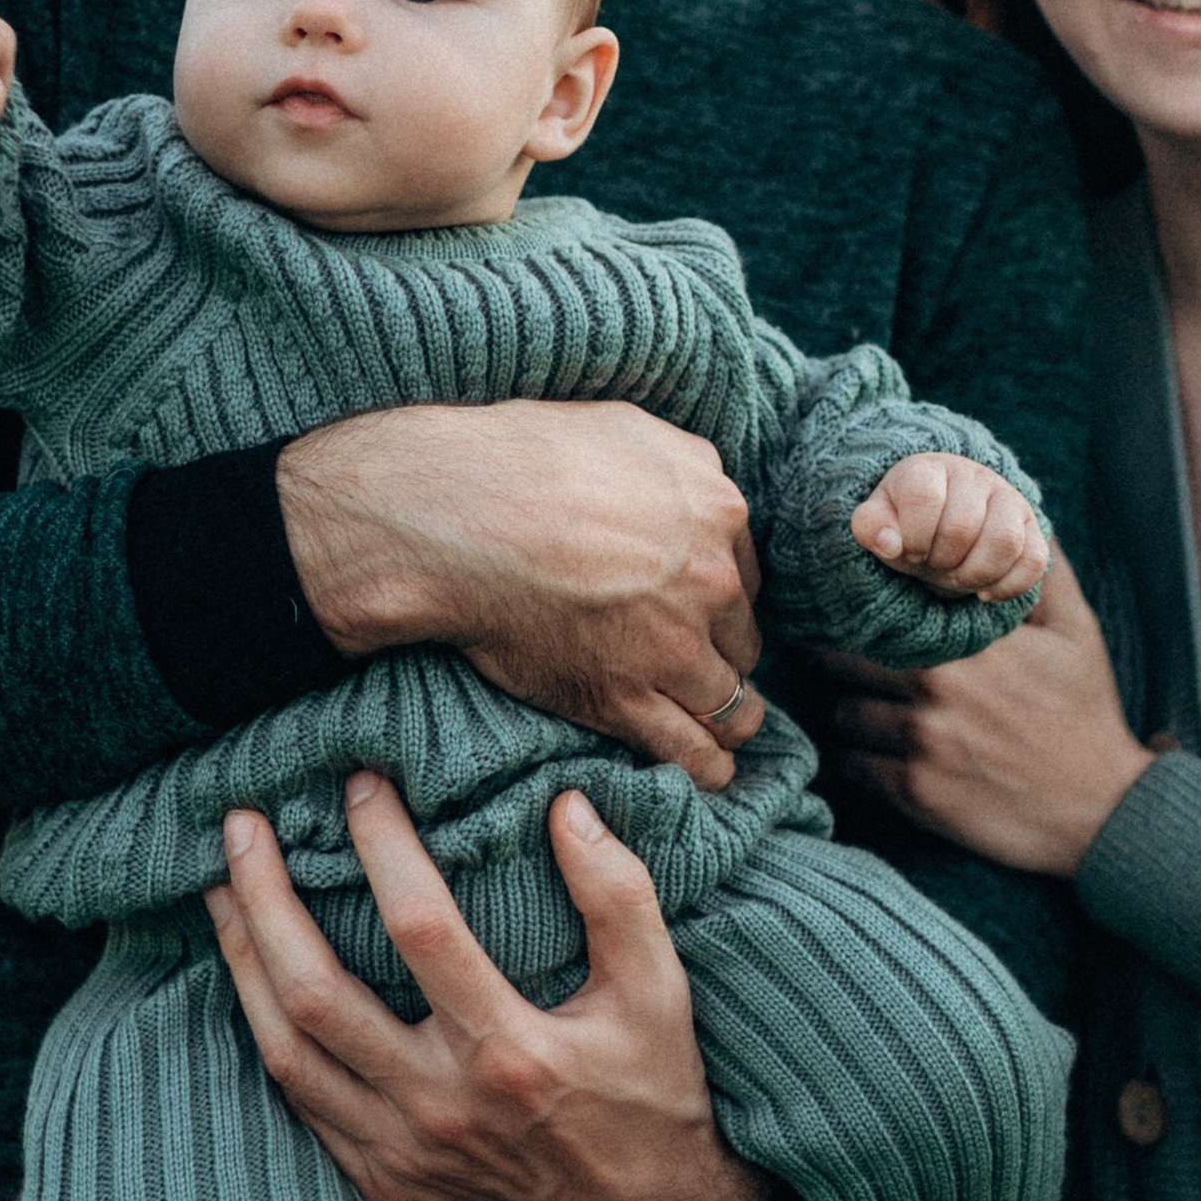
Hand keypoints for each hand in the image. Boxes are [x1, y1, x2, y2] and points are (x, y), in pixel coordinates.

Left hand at [205, 772, 770, 1200]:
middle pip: (315, 995)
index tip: (361, 783)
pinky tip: (255, 978)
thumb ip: (618, 895)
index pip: (421, 928)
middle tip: (241, 825)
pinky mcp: (386, 1184)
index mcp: (511, 1052)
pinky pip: (303, 1104)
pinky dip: (268, 1033)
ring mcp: (404, 1155)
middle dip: (265, 901)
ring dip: (243, 964)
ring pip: (286, 1053)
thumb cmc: (656, 1089)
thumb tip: (565, 806)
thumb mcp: (660, 989)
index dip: (382, 846)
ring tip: (221, 889)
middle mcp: (442, 1108)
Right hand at [276, 400, 765, 793]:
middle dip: (723, 655)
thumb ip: (680, 463)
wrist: (455, 514)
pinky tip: (710, 771)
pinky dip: (707, 767)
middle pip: (742, 638)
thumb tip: (702, 481)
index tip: (703, 618)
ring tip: (724, 734)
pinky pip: (690, 749)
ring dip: (729, 720)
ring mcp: (672, 644)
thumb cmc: (522, 461)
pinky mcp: (625, 698)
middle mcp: (710, 579)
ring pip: (732, 702)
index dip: (722, 601)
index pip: (745, 575)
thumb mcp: (624, 428)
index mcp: (716, 509)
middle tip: (696, 667)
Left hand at [831, 560, 1152, 873]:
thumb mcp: (1076, 633)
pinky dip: (857, 756)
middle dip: (840, 658)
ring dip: (848, 709)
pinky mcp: (916, 793)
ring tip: (864, 705)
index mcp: (964, 645)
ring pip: (841, 715)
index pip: (876, 614)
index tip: (855, 611)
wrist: (1103, 810)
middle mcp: (934, 690)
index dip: (858, 610)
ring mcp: (921, 744)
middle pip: (841, 662)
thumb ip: (1042, 575)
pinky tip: (877, 749)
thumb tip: (1026, 520)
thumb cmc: (1086, 714)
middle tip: (848, 659)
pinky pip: (853, 766)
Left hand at [852, 453, 1051, 602]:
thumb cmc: (907, 524)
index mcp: (930, 468)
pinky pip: (1035, 560)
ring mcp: (1008, 499)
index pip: (924, 497)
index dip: (914, 535)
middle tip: (934, 564)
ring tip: (959, 577)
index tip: (910, 549)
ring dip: (975, 574)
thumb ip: (871, 527)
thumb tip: (888, 543)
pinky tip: (985, 592)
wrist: (942, 521)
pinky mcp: (1032, 526)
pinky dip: (1008, 586)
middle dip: (942, 560)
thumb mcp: (880, 523)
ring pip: (1005, 542)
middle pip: (963, 526)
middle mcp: (974, 475)